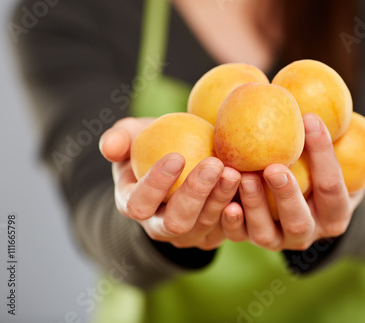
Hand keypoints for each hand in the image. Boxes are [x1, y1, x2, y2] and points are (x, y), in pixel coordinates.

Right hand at [99, 117, 241, 249]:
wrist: (182, 162)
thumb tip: (109, 148)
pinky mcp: (213, 234)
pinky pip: (227, 228)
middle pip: (175, 222)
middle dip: (195, 194)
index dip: (155, 184)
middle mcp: (158, 226)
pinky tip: (249, 186)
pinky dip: (239, 209)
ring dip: (220, 199)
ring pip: (204, 225)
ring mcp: (188, 234)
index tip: (176, 156)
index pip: (139, 203)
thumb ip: (119, 138)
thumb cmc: (153, 145)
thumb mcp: (132, 136)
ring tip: (235, 171)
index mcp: (133, 203)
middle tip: (214, 164)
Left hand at [222, 113, 364, 250]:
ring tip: (242, 175)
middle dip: (287, 195)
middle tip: (273, 165)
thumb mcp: (363, 168)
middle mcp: (309, 234)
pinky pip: (240, 235)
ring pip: (267, 232)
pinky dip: (231, 222)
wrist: (309, 199)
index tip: (309, 118)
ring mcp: (279, 240)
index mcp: (337, 216)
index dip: (323, 155)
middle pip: (299, 220)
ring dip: (253, 207)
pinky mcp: (253, 237)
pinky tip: (222, 201)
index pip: (333, 187)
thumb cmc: (336, 175)